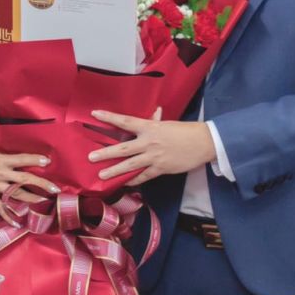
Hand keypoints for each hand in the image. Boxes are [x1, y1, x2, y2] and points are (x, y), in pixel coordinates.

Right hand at [0, 145, 58, 218]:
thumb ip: (5, 159)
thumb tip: (18, 163)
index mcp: (2, 160)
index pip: (22, 159)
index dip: (35, 160)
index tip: (48, 162)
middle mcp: (1, 174)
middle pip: (25, 180)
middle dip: (41, 184)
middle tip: (55, 189)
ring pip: (16, 195)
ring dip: (31, 199)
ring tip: (44, 203)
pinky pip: (0, 208)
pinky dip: (9, 217)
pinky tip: (17, 224)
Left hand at [86, 110, 216, 184]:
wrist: (202, 143)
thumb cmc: (185, 131)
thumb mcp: (168, 124)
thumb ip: (156, 121)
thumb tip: (154, 112)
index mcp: (150, 127)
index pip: (126, 121)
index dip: (109, 118)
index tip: (95, 114)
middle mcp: (149, 142)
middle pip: (123, 148)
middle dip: (106, 153)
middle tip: (91, 157)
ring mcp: (154, 157)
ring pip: (130, 165)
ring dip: (115, 170)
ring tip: (101, 175)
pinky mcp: (161, 169)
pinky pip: (143, 176)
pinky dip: (133, 179)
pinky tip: (123, 182)